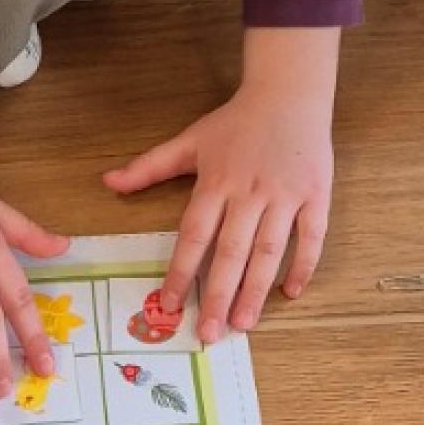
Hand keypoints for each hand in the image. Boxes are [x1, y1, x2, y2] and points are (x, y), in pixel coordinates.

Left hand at [104, 31, 336, 341]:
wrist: (289, 92)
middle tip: (210, 333)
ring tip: (245, 324)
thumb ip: (150, 167)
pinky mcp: (316, 194)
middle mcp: (249, 192)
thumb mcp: (190, 140)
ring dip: (256, 290)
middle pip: (231, 251)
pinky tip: (290, 293)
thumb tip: (107, 182)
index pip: (194, 234)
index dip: (181, 270)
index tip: (170, 304)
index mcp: (216, 181)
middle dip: (219, 294)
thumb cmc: (237, 122)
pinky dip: (302, 265)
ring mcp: (285, 195)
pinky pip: (311, 236)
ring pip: (269, 250)